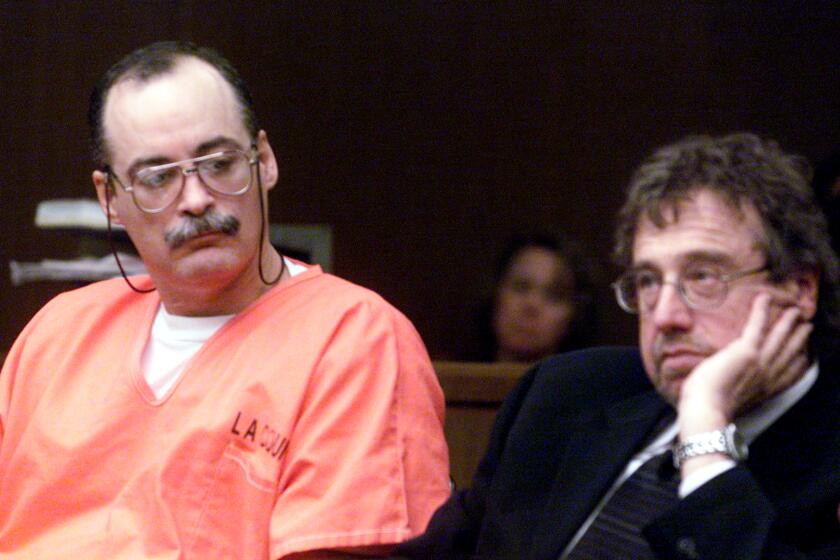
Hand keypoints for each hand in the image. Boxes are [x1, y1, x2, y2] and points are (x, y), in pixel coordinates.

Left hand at [677, 292, 811, 436]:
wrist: (707, 408)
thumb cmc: (710, 408)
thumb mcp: (732, 402)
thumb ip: (738, 392)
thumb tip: (727, 386)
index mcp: (764, 391)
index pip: (788, 376)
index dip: (798, 364)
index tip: (804, 356)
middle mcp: (767, 377)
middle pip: (789, 354)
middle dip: (799, 340)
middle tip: (807, 327)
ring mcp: (759, 362)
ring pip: (779, 337)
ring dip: (788, 322)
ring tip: (795, 311)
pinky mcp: (746, 350)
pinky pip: (757, 324)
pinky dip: (761, 310)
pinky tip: (765, 297)